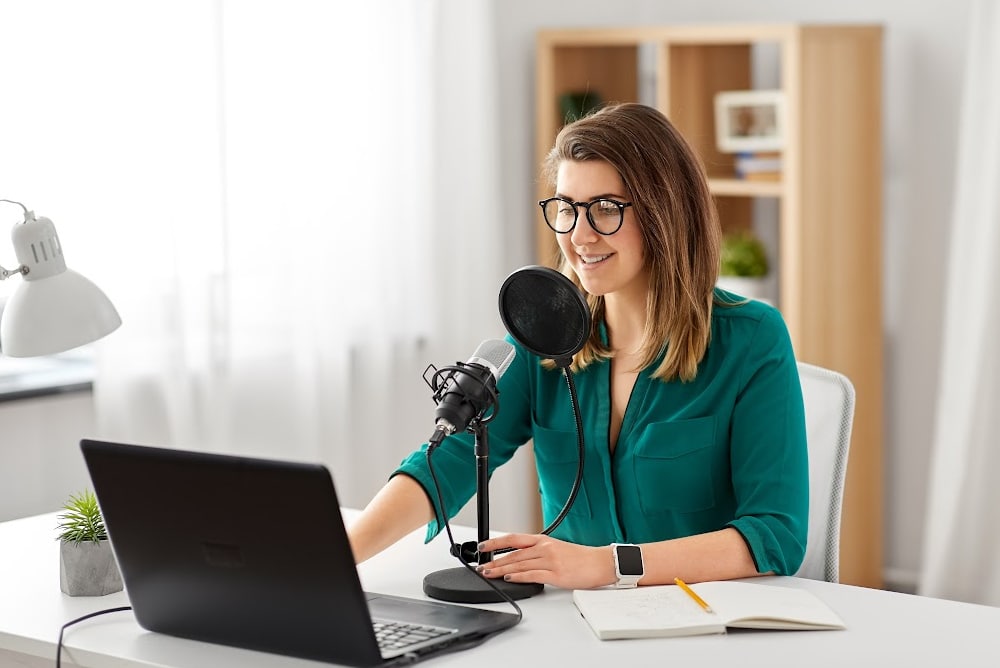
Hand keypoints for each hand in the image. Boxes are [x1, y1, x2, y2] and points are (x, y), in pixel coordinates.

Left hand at [475, 533, 614, 589]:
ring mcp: (550, 561)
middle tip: (481, 566)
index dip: (496, 542)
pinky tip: (509, 578)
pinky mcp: (556, 574)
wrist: (600, 563)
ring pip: (520, 564)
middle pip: (513, 554)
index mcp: (543, 540)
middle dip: (494, 561)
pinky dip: (519, 577)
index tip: (483, 546)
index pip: (514, 539)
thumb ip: (537, 552)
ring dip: (501, 570)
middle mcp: (545, 548)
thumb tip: (518, 559)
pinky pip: (533, 575)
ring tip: (489, 574)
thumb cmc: (580, 558)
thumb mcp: (556, 548)